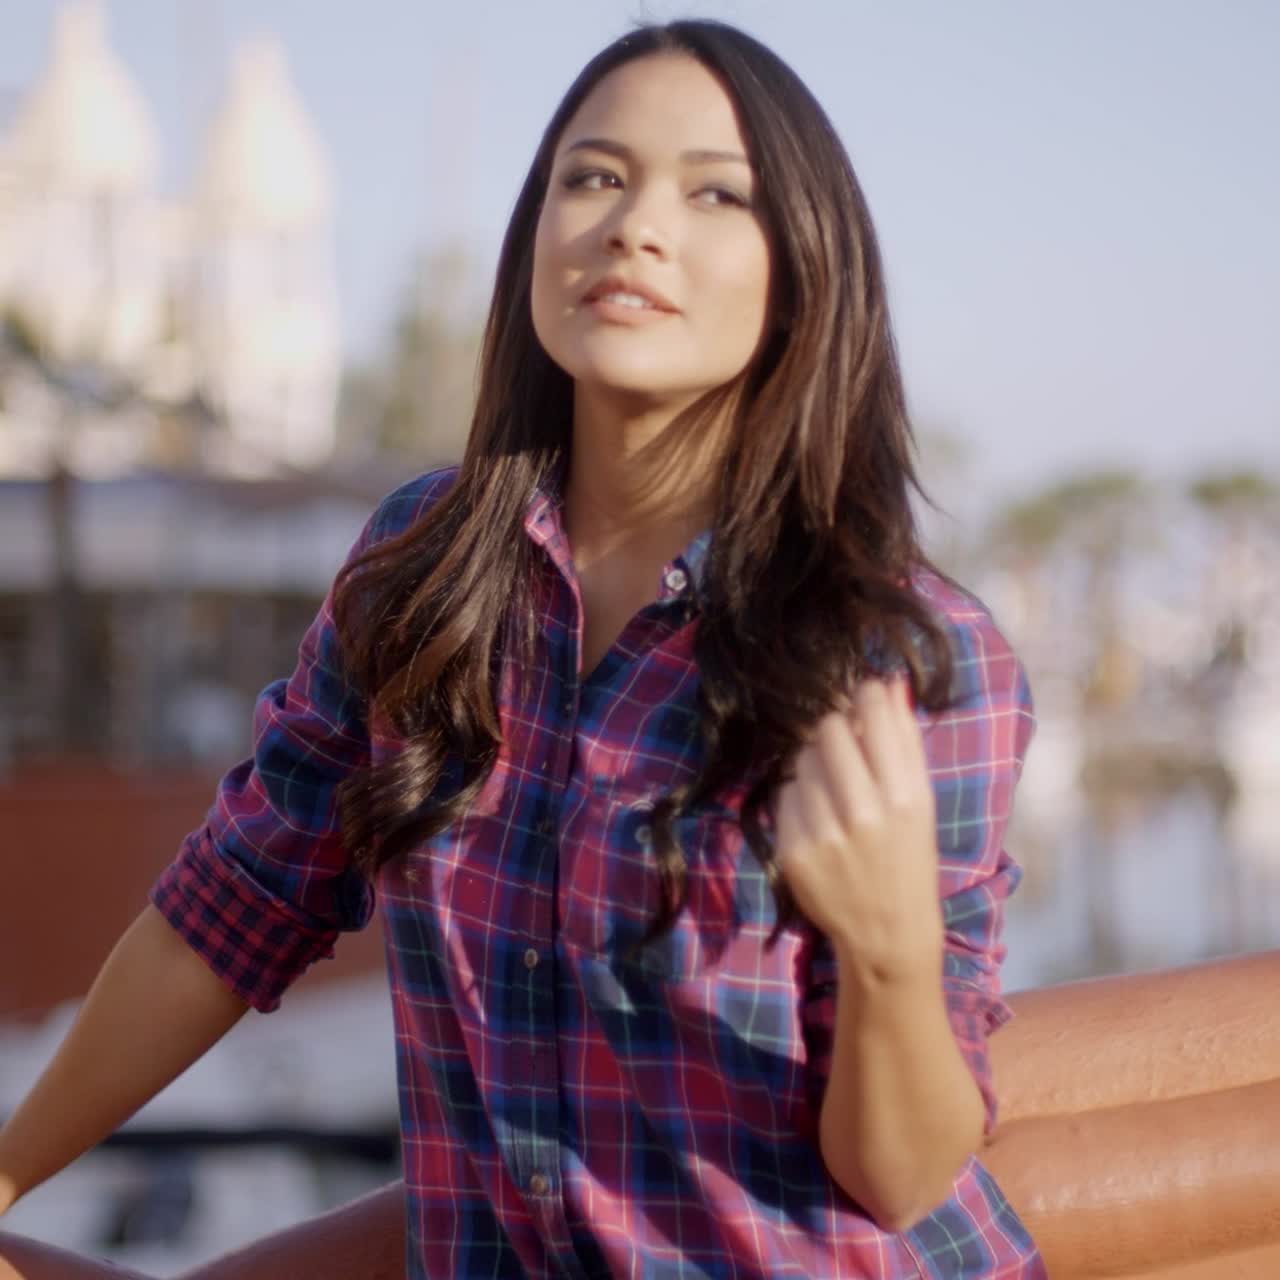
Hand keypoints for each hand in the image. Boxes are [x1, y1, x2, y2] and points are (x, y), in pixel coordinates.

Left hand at [775, 677, 942, 978]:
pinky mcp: (792, 851)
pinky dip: (798, 797)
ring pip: (802, 760)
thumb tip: (889, 683)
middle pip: (828, 730)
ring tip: (833, 789)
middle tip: (841, 743)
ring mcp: (824, 834)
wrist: (886, 933)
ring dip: (814, 763)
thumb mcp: (921, 802)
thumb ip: (904, 741)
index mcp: (905, 797)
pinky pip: (785, 795)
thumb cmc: (908, 858)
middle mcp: (864, 814)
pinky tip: (818, 817)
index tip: (862, 698)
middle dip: (833, 728)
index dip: (864, 696)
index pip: (872, 715)